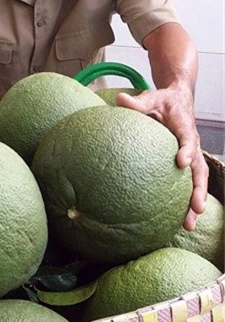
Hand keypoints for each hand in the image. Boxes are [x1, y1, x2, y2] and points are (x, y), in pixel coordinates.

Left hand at [117, 86, 208, 230]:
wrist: (178, 101)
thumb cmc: (163, 101)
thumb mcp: (151, 98)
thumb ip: (138, 102)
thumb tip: (120, 99)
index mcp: (184, 125)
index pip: (188, 138)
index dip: (187, 149)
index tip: (182, 161)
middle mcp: (192, 143)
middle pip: (200, 169)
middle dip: (198, 189)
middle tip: (197, 208)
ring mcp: (191, 155)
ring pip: (197, 181)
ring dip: (194, 202)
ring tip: (188, 224)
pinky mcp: (185, 163)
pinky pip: (187, 183)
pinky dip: (185, 200)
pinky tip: (177, 220)